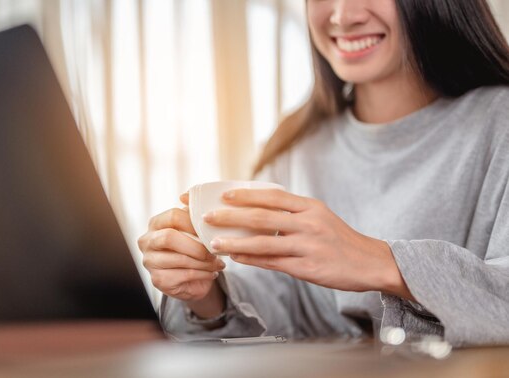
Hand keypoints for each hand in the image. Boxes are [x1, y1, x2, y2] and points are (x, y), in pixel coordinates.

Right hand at [137, 204, 226, 317]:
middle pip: (169, 237)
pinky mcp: (158, 280)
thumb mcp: (193, 229)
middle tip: (214, 250)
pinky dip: (202, 274)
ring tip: (218, 263)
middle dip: (196, 245)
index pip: (173, 216)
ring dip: (204, 262)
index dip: (194, 222)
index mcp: (155, 223)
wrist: (192, 279)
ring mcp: (149, 262)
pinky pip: (183, 275)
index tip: (212, 229)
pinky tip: (212, 273)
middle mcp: (147, 241)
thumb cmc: (193, 248)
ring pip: (179, 259)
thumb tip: (187, 195)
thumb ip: (192, 213)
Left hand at [202, 189, 413, 299]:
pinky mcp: (308, 267)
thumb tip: (255, 207)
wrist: (370, 263)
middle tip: (207, 216)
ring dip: (235, 242)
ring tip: (214, 243)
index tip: (222, 194)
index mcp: (309, 206)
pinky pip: (273, 262)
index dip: (244, 194)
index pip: (271, 195)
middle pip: (262, 216)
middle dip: (231, 216)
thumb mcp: (318, 216)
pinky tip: (235, 258)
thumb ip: (290, 212)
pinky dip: (252, 259)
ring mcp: (308, 245)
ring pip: (264, 241)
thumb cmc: (338, 239)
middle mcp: (308, 223)